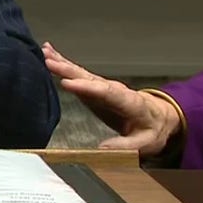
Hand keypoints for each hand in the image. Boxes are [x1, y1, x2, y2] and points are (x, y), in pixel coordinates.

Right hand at [41, 42, 181, 156]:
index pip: (106, 92)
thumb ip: (125, 146)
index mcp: (129, 101)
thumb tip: (101, 149)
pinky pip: (77, 74)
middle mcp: (113, 89)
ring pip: (81, 73)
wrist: (157, 117)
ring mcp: (102, 86)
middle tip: (48, 62)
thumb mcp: (145, 143)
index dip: (86, 87)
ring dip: (62, 63)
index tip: (66, 84)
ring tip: (44, 53)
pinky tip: (49, 54)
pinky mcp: (93, 88)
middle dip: (68, 70)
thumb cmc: (152, 129)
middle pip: (89, 78)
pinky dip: (63, 63)